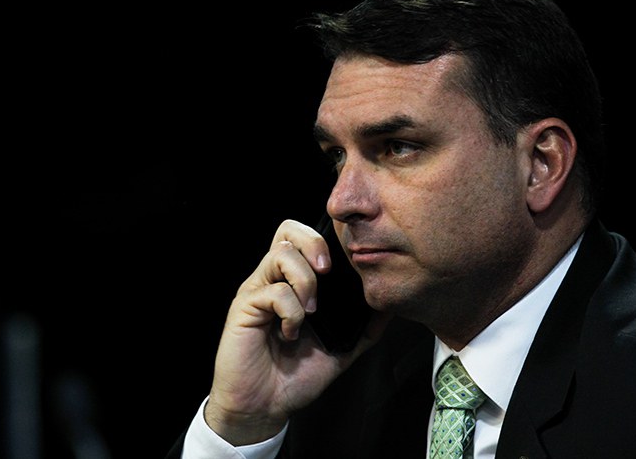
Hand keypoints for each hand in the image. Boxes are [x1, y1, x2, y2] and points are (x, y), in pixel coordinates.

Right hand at [203, 219, 389, 445]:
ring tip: (312, 311)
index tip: (345, 265)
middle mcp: (274, 279)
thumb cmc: (295, 376)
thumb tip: (390, 306)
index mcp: (294, 282)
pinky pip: (273, 291)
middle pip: (287, 228)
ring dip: (305, 280)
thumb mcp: (341, 349)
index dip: (325, 239)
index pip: (304, 236)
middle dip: (314, 244)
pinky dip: (291, 311)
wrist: (265, 406)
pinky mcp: (245, 307)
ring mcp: (258, 290)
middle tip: (327, 272)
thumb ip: (364, 327)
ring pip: (281, 253)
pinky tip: (291, 333)